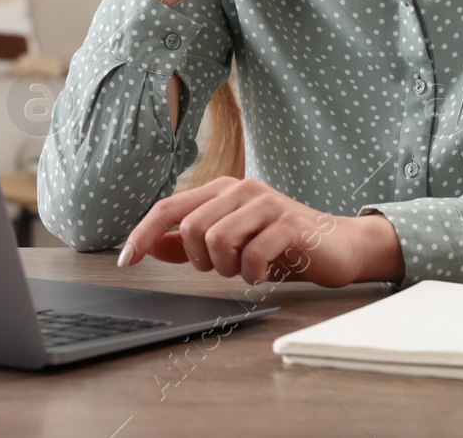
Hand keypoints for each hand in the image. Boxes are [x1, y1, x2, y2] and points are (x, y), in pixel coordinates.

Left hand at [116, 176, 403, 286]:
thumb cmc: (280, 244)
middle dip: (200, 259)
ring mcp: (265, 204)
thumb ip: (189, 243)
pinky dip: (252, 272)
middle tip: (224, 266)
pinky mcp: (287, 224)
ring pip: (217, 240)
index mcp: (222, 190)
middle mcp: (241, 190)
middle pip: (190, 228)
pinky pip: (251, 254)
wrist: (336, 246)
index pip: (168, 207)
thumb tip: (150, 246)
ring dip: (227, 267)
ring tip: (246, 267)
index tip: (126, 261)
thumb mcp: (230, 243)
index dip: (142, 234)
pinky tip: (265, 270)